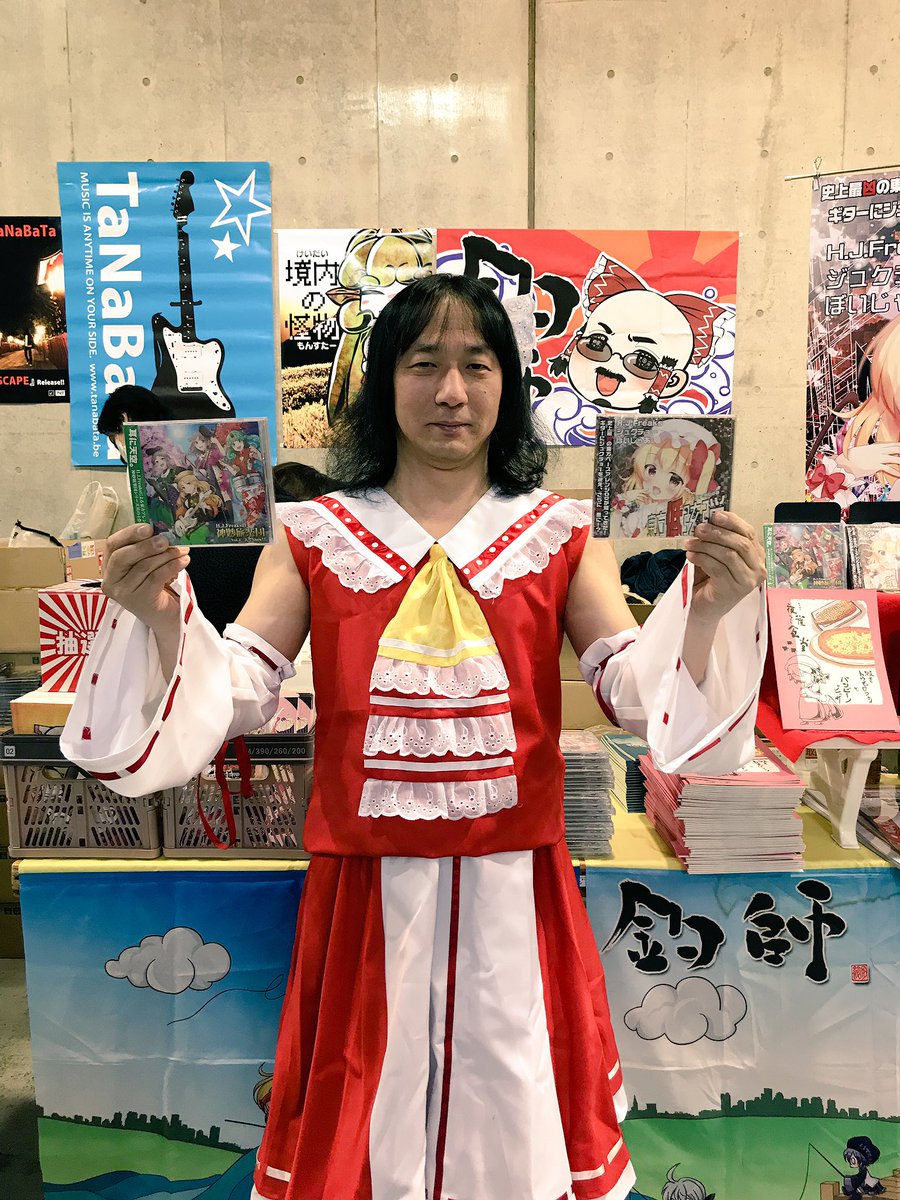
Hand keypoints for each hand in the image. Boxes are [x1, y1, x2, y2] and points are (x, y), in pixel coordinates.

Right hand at [102, 524, 189, 629]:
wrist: (165, 616)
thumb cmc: (155, 586)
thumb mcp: (147, 564)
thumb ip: (147, 549)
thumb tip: (161, 530)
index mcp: (109, 567)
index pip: (113, 545)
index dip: (129, 534)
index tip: (148, 527)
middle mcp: (112, 581)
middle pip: (123, 557)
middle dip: (146, 545)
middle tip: (166, 540)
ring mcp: (124, 593)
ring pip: (143, 566)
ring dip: (165, 555)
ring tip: (181, 550)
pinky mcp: (140, 600)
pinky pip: (156, 577)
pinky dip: (172, 566)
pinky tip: (183, 561)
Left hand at [684, 510, 764, 624]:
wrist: (705, 608)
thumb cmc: (712, 580)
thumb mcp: (718, 555)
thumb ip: (719, 540)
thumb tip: (708, 521)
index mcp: (757, 556)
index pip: (749, 533)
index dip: (732, 522)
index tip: (714, 515)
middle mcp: (758, 568)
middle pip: (740, 543)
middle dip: (717, 533)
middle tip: (698, 529)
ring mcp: (748, 581)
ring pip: (729, 554)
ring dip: (706, 546)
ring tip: (690, 544)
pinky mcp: (734, 590)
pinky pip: (717, 567)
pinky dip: (702, 558)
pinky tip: (690, 556)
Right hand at [837, 440, 899, 478]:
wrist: (847, 460)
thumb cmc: (856, 456)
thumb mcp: (867, 450)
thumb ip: (876, 451)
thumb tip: (882, 452)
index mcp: (878, 446)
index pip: (894, 444)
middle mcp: (879, 451)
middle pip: (896, 450)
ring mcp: (878, 458)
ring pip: (895, 459)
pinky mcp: (876, 466)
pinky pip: (888, 469)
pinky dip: (895, 472)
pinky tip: (899, 474)